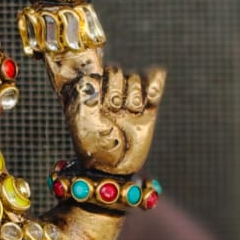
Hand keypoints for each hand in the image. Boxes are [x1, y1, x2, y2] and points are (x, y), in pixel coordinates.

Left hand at [48, 49, 165, 174]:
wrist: (115, 169)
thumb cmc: (94, 148)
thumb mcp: (83, 124)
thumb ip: (84, 98)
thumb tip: (89, 77)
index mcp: (90, 92)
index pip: (97, 70)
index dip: (101, 86)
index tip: (98, 105)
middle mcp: (109, 91)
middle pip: (118, 71)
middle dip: (116, 92)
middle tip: (113, 113)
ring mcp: (129, 98)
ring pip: (136, 77)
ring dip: (132, 97)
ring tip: (128, 116)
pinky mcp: (148, 106)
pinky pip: (156, 80)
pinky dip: (155, 84)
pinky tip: (149, 99)